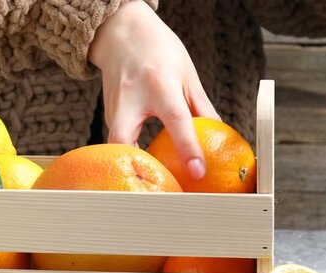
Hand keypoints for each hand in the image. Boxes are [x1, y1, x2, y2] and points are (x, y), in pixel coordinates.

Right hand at [88, 1, 219, 179]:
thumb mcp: (187, 74)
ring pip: (115, 143)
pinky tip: (144, 166)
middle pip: (122, 139)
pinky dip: (130, 154)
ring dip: (132, 162)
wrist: (121, 33)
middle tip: (156, 187)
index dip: (187, 147)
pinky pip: (118, 140)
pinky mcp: (106, 115)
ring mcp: (113, 107)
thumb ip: (201, 106)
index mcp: (159, 84)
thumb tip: (219, 135)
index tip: (197, 171)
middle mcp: (131, 97)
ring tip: (153, 183)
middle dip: (136, 163)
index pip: (175, 120)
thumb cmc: (158, 51)